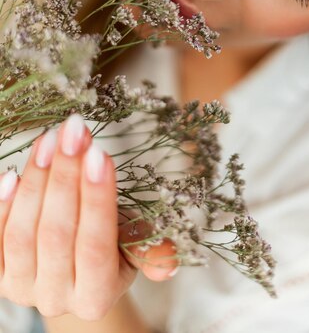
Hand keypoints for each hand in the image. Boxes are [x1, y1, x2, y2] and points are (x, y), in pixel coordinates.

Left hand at [0, 114, 177, 319]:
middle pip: (57, 233)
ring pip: (23, 231)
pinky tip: (14, 172)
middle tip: (74, 133)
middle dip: (66, 176)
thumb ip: (153, 250)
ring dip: (37, 179)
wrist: (74, 271)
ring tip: (50, 139)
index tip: (100, 154)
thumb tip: (168, 265)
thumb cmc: (112, 246)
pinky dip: (4, 203)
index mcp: (97, 296)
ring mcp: (21, 287)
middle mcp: (56, 298)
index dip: (97, 199)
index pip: (96, 245)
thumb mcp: (137, 246)